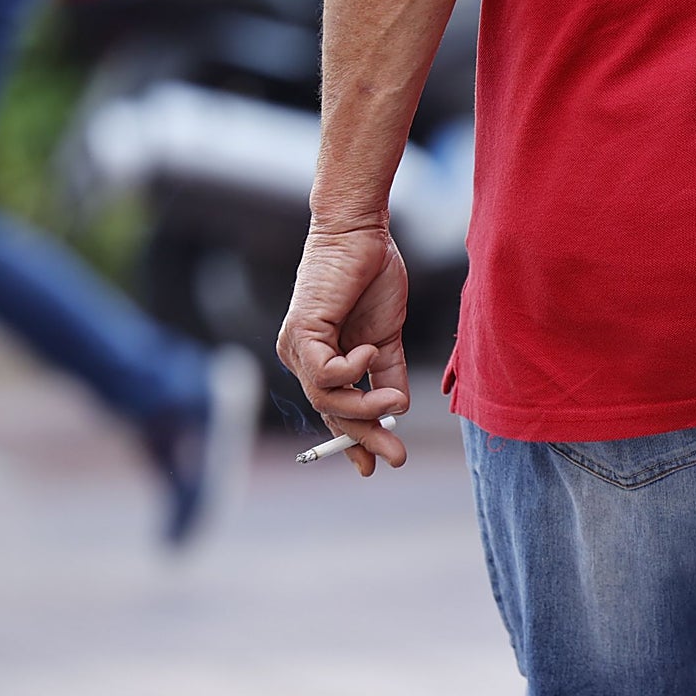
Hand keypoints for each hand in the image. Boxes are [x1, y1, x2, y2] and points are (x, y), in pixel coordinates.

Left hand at [278, 221, 409, 475]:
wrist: (362, 232)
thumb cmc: (371, 275)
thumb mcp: (387, 336)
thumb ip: (388, 373)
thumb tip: (398, 410)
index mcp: (320, 357)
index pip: (332, 408)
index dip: (353, 438)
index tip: (377, 463)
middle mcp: (301, 356)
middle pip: (329, 411)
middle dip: (363, 438)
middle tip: (395, 456)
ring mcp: (297, 346)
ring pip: (326, 399)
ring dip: (364, 408)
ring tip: (393, 404)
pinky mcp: (301, 331)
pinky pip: (324, 374)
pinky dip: (351, 372)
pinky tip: (370, 352)